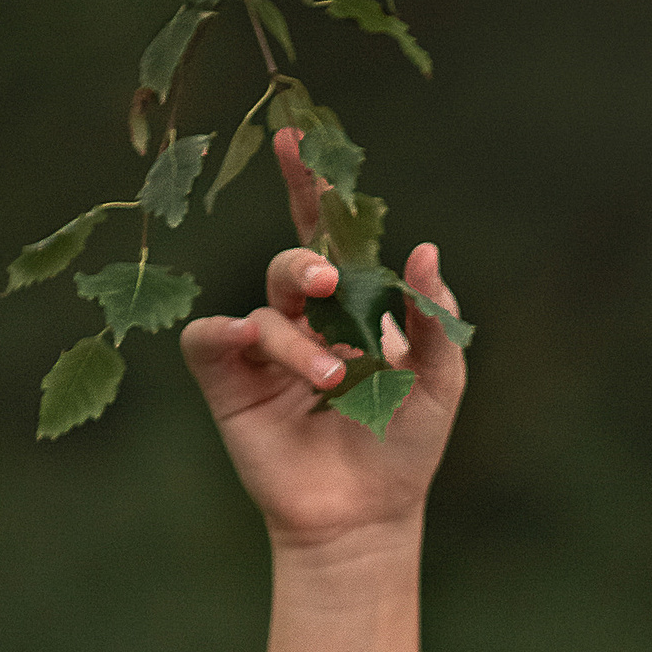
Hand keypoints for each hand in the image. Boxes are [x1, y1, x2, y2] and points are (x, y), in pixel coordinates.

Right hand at [180, 130, 467, 553]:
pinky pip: (211, 339)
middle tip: (330, 286)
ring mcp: (263, 353)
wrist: (368, 513)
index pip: (329, 237)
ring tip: (335, 382)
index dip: (312, 188)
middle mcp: (305, 321)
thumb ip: (434, 316)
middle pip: (291, 264)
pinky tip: (252, 350)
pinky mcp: (229, 385)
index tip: (296, 138)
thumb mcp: (440, 380)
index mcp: (353, 309)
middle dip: (307, 265)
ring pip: (265, 312)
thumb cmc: (406, 446)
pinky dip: (228, 336)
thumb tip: (424, 248)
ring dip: (299, 342)